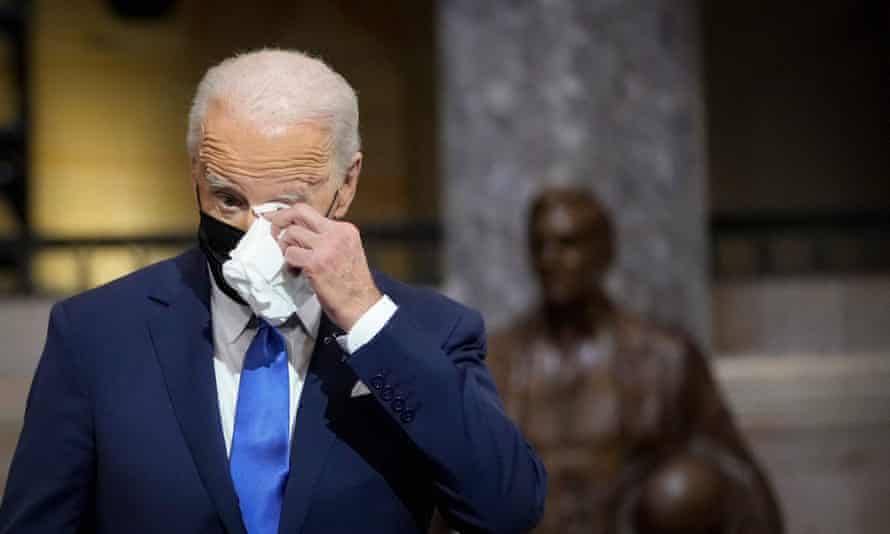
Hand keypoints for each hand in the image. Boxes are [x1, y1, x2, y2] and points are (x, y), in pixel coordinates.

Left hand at [266, 203, 381, 331]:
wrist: (361, 306)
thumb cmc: (352, 285)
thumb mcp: (346, 252)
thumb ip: (327, 239)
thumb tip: (300, 234)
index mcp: (345, 230)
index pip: (311, 213)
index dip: (292, 217)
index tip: (281, 223)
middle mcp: (336, 233)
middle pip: (299, 211)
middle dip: (281, 219)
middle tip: (274, 232)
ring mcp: (326, 247)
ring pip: (291, 233)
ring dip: (285, 248)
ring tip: (292, 261)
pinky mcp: (316, 263)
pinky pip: (290, 254)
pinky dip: (288, 263)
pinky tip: (296, 273)